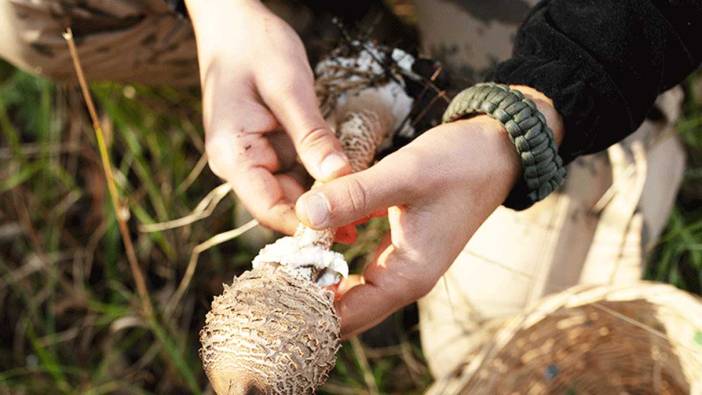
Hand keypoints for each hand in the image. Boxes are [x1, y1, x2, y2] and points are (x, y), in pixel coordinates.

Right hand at [185, 0, 350, 233]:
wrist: (234, 24)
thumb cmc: (255, 47)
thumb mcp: (289, 88)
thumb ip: (312, 135)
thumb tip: (339, 177)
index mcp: (233, 153)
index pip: (267, 207)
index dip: (304, 223)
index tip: (343, 231)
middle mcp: (240, 163)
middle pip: (281, 205)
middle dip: (320, 215)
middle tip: (364, 223)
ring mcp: (254, 157)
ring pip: (292, 192)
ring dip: (324, 199)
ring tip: (365, 209)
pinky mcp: (270, 148)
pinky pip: (297, 173)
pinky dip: (321, 179)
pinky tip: (350, 183)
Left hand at [295, 88, 562, 336]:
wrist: (497, 152)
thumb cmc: (459, 164)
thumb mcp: (404, 175)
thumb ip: (354, 195)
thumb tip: (304, 212)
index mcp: (408, 275)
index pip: (346, 315)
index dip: (306, 308)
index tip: (270, 288)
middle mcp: (404, 280)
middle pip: (345, 311)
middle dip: (306, 299)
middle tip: (266, 277)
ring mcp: (401, 267)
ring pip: (349, 291)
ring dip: (317, 280)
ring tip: (279, 264)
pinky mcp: (398, 250)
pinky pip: (357, 269)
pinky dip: (331, 261)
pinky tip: (308, 244)